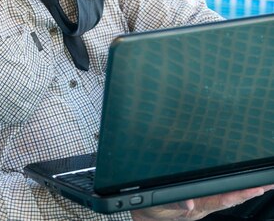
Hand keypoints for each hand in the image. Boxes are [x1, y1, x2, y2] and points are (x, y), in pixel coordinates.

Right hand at [131, 184, 273, 219]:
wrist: (141, 216)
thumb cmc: (148, 210)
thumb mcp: (155, 205)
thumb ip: (171, 203)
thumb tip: (188, 203)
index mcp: (194, 208)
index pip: (221, 200)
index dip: (238, 194)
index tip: (255, 188)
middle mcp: (201, 208)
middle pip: (229, 199)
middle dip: (249, 192)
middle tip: (268, 185)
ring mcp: (200, 206)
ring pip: (226, 199)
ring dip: (244, 193)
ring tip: (262, 186)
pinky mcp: (197, 203)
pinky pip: (219, 198)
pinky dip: (233, 193)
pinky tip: (241, 189)